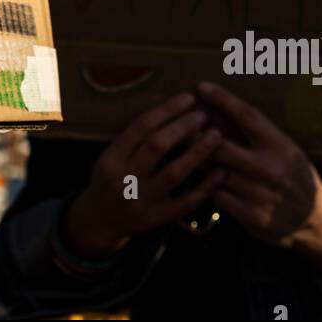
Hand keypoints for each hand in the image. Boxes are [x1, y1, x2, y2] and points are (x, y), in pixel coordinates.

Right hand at [64, 92, 225, 259]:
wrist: (100, 222)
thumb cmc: (109, 181)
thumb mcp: (109, 157)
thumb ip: (134, 138)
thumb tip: (170, 109)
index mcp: (111, 159)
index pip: (141, 127)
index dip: (166, 110)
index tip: (188, 98)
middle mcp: (124, 179)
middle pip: (157, 146)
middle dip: (183, 127)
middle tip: (203, 114)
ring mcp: (142, 201)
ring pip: (174, 173)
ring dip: (198, 152)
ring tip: (216, 135)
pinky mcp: (157, 219)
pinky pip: (186, 202)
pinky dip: (206, 186)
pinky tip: (221, 172)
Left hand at [199, 82, 321, 296]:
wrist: (315, 219)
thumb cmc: (292, 175)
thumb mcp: (284, 148)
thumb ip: (257, 134)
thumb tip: (219, 109)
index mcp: (280, 145)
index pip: (247, 116)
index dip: (222, 99)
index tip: (201, 87)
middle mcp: (271, 168)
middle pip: (221, 146)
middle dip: (196, 136)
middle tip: (178, 127)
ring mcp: (262, 194)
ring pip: (215, 172)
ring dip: (196, 162)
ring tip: (180, 152)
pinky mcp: (254, 217)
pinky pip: (218, 197)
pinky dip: (207, 187)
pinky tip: (201, 181)